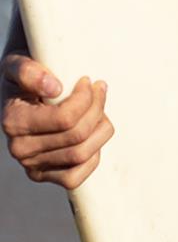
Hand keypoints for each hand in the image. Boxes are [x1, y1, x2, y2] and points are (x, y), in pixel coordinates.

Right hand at [1, 51, 113, 189]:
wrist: (18, 96)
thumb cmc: (23, 78)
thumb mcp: (18, 64)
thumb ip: (29, 70)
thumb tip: (53, 87)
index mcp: (13, 121)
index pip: (65, 119)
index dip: (86, 99)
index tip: (89, 81)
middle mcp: (19, 149)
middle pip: (77, 136)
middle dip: (96, 110)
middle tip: (99, 91)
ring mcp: (32, 166)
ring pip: (82, 155)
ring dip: (100, 131)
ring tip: (100, 112)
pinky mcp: (44, 176)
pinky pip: (76, 176)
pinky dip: (93, 156)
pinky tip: (92, 135)